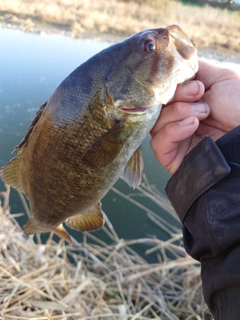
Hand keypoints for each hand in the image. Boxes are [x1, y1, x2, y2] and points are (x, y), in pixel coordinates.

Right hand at [150, 59, 239, 173]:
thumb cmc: (239, 105)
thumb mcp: (220, 78)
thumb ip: (194, 69)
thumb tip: (173, 61)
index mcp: (183, 104)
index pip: (160, 95)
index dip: (170, 87)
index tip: (195, 86)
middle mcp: (175, 121)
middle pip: (154, 109)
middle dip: (176, 98)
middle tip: (199, 97)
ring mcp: (173, 140)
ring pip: (154, 124)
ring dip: (179, 113)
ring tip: (204, 113)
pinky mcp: (172, 157)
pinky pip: (158, 144)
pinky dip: (173, 131)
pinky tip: (192, 125)